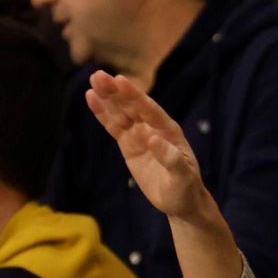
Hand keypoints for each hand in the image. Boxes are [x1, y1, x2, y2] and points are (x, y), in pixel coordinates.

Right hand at [84, 72, 215, 224]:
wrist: (180, 201)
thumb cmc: (185, 189)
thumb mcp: (182, 177)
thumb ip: (171, 159)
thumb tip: (152, 138)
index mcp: (169, 131)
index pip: (149, 109)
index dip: (134, 96)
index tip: (120, 80)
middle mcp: (154, 128)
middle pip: (132, 106)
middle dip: (116, 91)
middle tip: (98, 75)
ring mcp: (140, 135)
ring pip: (121, 113)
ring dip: (107, 97)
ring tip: (93, 80)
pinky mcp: (129, 144)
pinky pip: (114, 126)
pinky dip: (103, 114)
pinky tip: (92, 98)